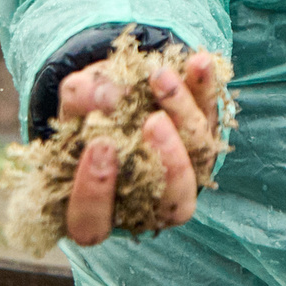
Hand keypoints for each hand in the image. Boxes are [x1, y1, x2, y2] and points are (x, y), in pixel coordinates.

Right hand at [63, 52, 221, 246]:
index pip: (93, 223)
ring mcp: (185, 177)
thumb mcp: (73, 107)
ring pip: (198, 160)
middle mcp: (148, 204)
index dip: (95, 192)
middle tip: (153, 122)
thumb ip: (81, 100)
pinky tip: (198, 62)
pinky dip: (206, 89)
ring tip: (162, 78)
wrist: (117, 96)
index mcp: (100, 211)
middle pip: (170, 202)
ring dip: (184, 116)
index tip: (100, 146)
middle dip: (167, 162)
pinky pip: (213, 118)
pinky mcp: (205, 143)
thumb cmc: (84, 116)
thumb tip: (108, 96)